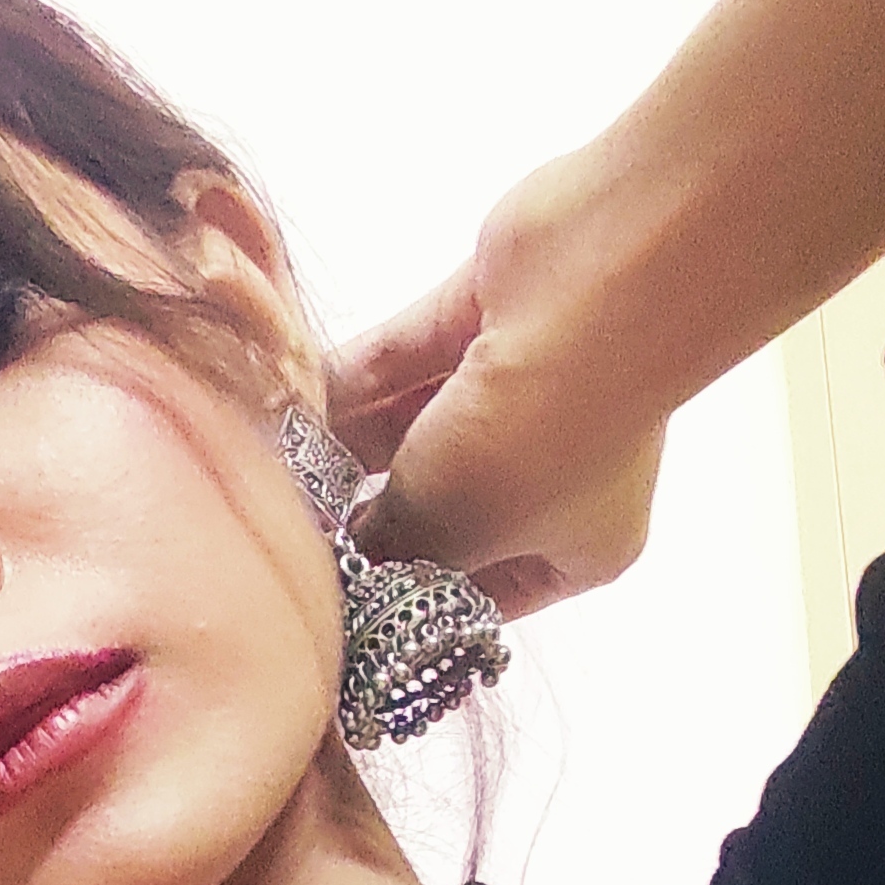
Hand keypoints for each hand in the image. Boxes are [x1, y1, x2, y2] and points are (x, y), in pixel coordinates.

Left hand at [325, 152, 667, 620]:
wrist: (607, 276)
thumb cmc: (543, 430)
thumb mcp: (451, 525)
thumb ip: (390, 548)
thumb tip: (343, 556)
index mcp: (577, 545)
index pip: (482, 593)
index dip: (410, 602)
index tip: (341, 609)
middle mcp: (553, 470)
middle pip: (441, 510)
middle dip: (369, 519)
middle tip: (292, 535)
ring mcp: (522, 386)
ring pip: (416, 429)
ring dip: (349, 447)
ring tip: (276, 473)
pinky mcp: (487, 312)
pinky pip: (405, 359)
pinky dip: (356, 380)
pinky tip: (288, 406)